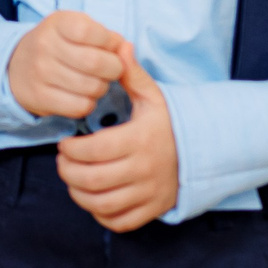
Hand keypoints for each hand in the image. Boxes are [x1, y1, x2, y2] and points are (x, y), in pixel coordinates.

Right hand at [8, 12, 128, 119]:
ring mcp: (40, 73)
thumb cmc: (58, 44)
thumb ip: (104, 35)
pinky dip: (89, 103)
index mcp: (57, 23)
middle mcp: (45, 46)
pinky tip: (82, 95)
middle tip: (111, 69)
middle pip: (96, 63)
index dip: (110, 42)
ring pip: (92, 87)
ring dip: (102, 87)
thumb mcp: (76, 27)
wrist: (16, 67)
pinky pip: (81, 106)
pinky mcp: (40, 98)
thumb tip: (127, 49)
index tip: (111, 47)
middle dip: (114, 69)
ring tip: (94, 81)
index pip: (90, 32)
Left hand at [56, 47, 177, 231]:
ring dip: (79, 195)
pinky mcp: (153, 210)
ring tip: (73, 179)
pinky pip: (120, 221)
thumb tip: (119, 45)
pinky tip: (93, 198)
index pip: (95, 151)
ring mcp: (150, 193)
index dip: (71, 150)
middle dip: (68, 172)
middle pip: (93, 181)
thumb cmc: (170, 122)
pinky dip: (100, 214)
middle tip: (63, 161)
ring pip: (103, 204)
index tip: (65, 143)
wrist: (205, 152)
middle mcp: (144, 170)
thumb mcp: (153, 96)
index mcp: (140, 140)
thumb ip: (132, 74)